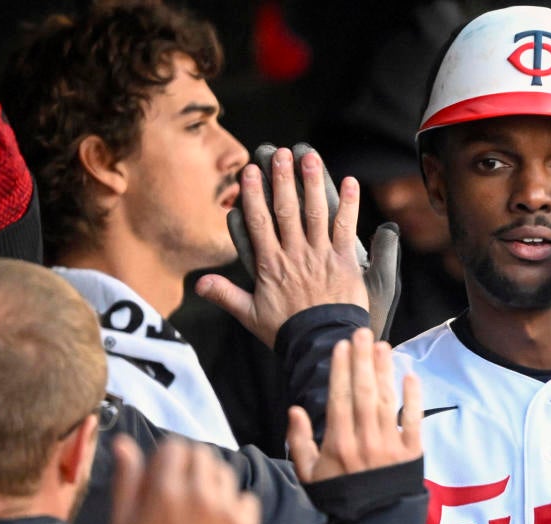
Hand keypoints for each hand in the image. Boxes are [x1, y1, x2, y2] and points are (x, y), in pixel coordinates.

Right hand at [111, 435, 259, 523]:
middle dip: (189, 465)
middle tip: (180, 490)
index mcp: (165, 492)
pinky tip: (219, 522)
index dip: (167, 457)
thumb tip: (124, 443)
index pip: (175, 446)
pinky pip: (246, 498)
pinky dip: (235, 505)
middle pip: (202, 453)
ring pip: (225, 472)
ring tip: (199, 506)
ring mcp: (228, 511)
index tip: (163, 474)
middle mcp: (200, 495)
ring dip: (212, 481)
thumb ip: (127, 481)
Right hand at [222, 143, 402, 339]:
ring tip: (309, 157)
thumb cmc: (286, 332)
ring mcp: (321, 256)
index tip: (249, 171)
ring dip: (312, 183)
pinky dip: (350, 204)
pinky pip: (346, 228)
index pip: (259, 223)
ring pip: (316, 213)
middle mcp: (294, 255)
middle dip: (282, 180)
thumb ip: (226, 295)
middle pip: (287, 210)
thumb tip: (199, 283)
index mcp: (271, 265)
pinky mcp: (344, 262)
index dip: (253, 195)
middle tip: (279, 153)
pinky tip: (351, 182)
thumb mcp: (250, 316)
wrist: (320, 345)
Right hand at [287, 328, 421, 481]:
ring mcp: (389, 446)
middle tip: (362, 333)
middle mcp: (364, 441)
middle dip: (362, 360)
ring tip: (382, 346)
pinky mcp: (412, 453)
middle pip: (363, 393)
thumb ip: (299, 441)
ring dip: (384, 371)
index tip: (341, 346)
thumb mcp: (308, 474)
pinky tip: (410, 375)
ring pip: (386, 401)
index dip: (341, 370)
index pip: (339, 398)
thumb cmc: (337, 497)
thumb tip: (295, 409)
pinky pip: (414, 420)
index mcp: (338, 445)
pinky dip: (413, 397)